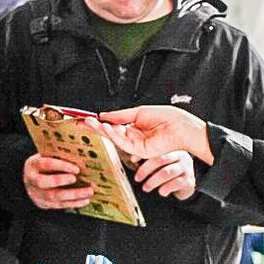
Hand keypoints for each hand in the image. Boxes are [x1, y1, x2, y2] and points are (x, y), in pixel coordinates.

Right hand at [23, 154, 94, 210]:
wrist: (31, 180)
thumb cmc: (44, 165)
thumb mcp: (47, 157)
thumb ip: (59, 157)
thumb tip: (81, 157)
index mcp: (33, 165)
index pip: (46, 164)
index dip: (61, 166)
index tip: (76, 169)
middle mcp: (32, 181)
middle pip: (44, 183)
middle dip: (60, 180)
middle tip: (75, 179)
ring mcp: (37, 194)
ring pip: (54, 197)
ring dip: (73, 195)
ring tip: (89, 191)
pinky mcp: (44, 204)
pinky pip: (60, 205)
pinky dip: (74, 203)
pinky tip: (85, 200)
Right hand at [93, 106, 212, 164]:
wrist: (181, 126)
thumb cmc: (167, 118)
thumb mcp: (139, 112)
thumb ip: (120, 116)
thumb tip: (104, 115)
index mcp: (133, 127)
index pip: (112, 125)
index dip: (99, 123)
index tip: (86, 119)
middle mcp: (133, 136)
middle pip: (110, 132)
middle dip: (96, 127)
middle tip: (83, 123)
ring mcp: (135, 144)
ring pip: (115, 138)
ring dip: (103, 130)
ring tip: (92, 123)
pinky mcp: (139, 151)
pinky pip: (123, 142)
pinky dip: (114, 135)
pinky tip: (106, 128)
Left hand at [133, 150, 195, 199]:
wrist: (186, 185)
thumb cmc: (169, 172)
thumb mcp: (159, 164)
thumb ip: (147, 159)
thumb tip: (133, 158)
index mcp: (172, 149)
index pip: (156, 149)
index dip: (143, 154)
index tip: (133, 160)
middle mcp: (181, 156)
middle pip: (160, 159)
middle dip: (145, 170)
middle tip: (137, 178)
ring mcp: (186, 168)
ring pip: (167, 172)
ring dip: (153, 181)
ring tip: (146, 188)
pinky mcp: (189, 180)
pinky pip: (175, 183)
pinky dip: (165, 189)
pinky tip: (161, 192)